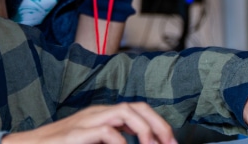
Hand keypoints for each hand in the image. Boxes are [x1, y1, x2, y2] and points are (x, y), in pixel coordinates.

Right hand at [2, 103, 176, 143]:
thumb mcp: (93, 143)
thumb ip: (114, 141)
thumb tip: (139, 143)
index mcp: (103, 115)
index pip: (138, 109)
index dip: (159, 124)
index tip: (171, 143)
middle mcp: (97, 113)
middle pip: (137, 107)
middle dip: (159, 125)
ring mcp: (86, 121)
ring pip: (124, 112)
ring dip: (144, 130)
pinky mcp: (76, 134)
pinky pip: (105, 131)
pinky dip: (120, 142)